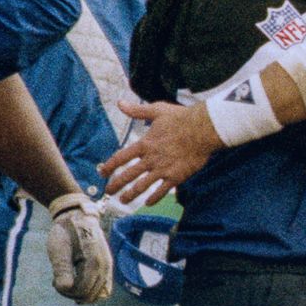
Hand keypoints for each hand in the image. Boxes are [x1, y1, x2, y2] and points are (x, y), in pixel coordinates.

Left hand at [46, 192, 111, 303]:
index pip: (82, 290)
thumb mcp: (58, 249)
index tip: (54, 281)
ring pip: (96, 294)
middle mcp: (105, 265)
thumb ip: (62, 270)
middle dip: (72, 293)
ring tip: (67, 280)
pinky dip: (89, 290)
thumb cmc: (66, 232)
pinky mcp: (107, 267)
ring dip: (80, 293)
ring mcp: (108, 267)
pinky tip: (76, 281)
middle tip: (58, 281)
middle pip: (89, 294)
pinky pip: (103, 289)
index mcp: (94, 260)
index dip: (66, 291)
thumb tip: (66, 288)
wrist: (78, 217)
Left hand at [98, 99, 222, 205]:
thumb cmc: (181, 118)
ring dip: (130, 195)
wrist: (203, 130)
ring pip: (141, 186)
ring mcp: (162, 170)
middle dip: (115, 185)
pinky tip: (148, 202)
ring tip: (122, 200)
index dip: (109, 166)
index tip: (102, 172)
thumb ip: (137, 111)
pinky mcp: (176, 177)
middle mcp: (151, 159)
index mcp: (145, 144)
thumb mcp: (157, 110)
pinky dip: (153, 198)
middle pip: (127, 175)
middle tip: (108, 192)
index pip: (121, 157)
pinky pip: (161, 191)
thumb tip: (120, 103)